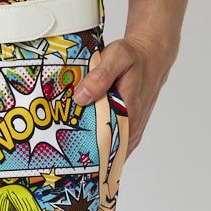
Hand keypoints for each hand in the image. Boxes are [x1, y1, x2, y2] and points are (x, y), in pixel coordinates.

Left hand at [72, 33, 174, 158]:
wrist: (151, 57)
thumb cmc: (133, 58)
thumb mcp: (117, 57)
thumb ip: (100, 77)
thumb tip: (80, 97)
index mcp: (128, 116)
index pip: (102, 147)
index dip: (81, 152)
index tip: (64, 151)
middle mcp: (131, 130)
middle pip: (102, 152)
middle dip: (81, 152)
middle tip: (59, 148)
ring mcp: (130, 133)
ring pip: (106, 151)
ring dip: (88, 149)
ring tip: (67, 145)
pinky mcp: (128, 132)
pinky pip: (110, 145)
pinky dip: (96, 144)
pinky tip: (81, 138)